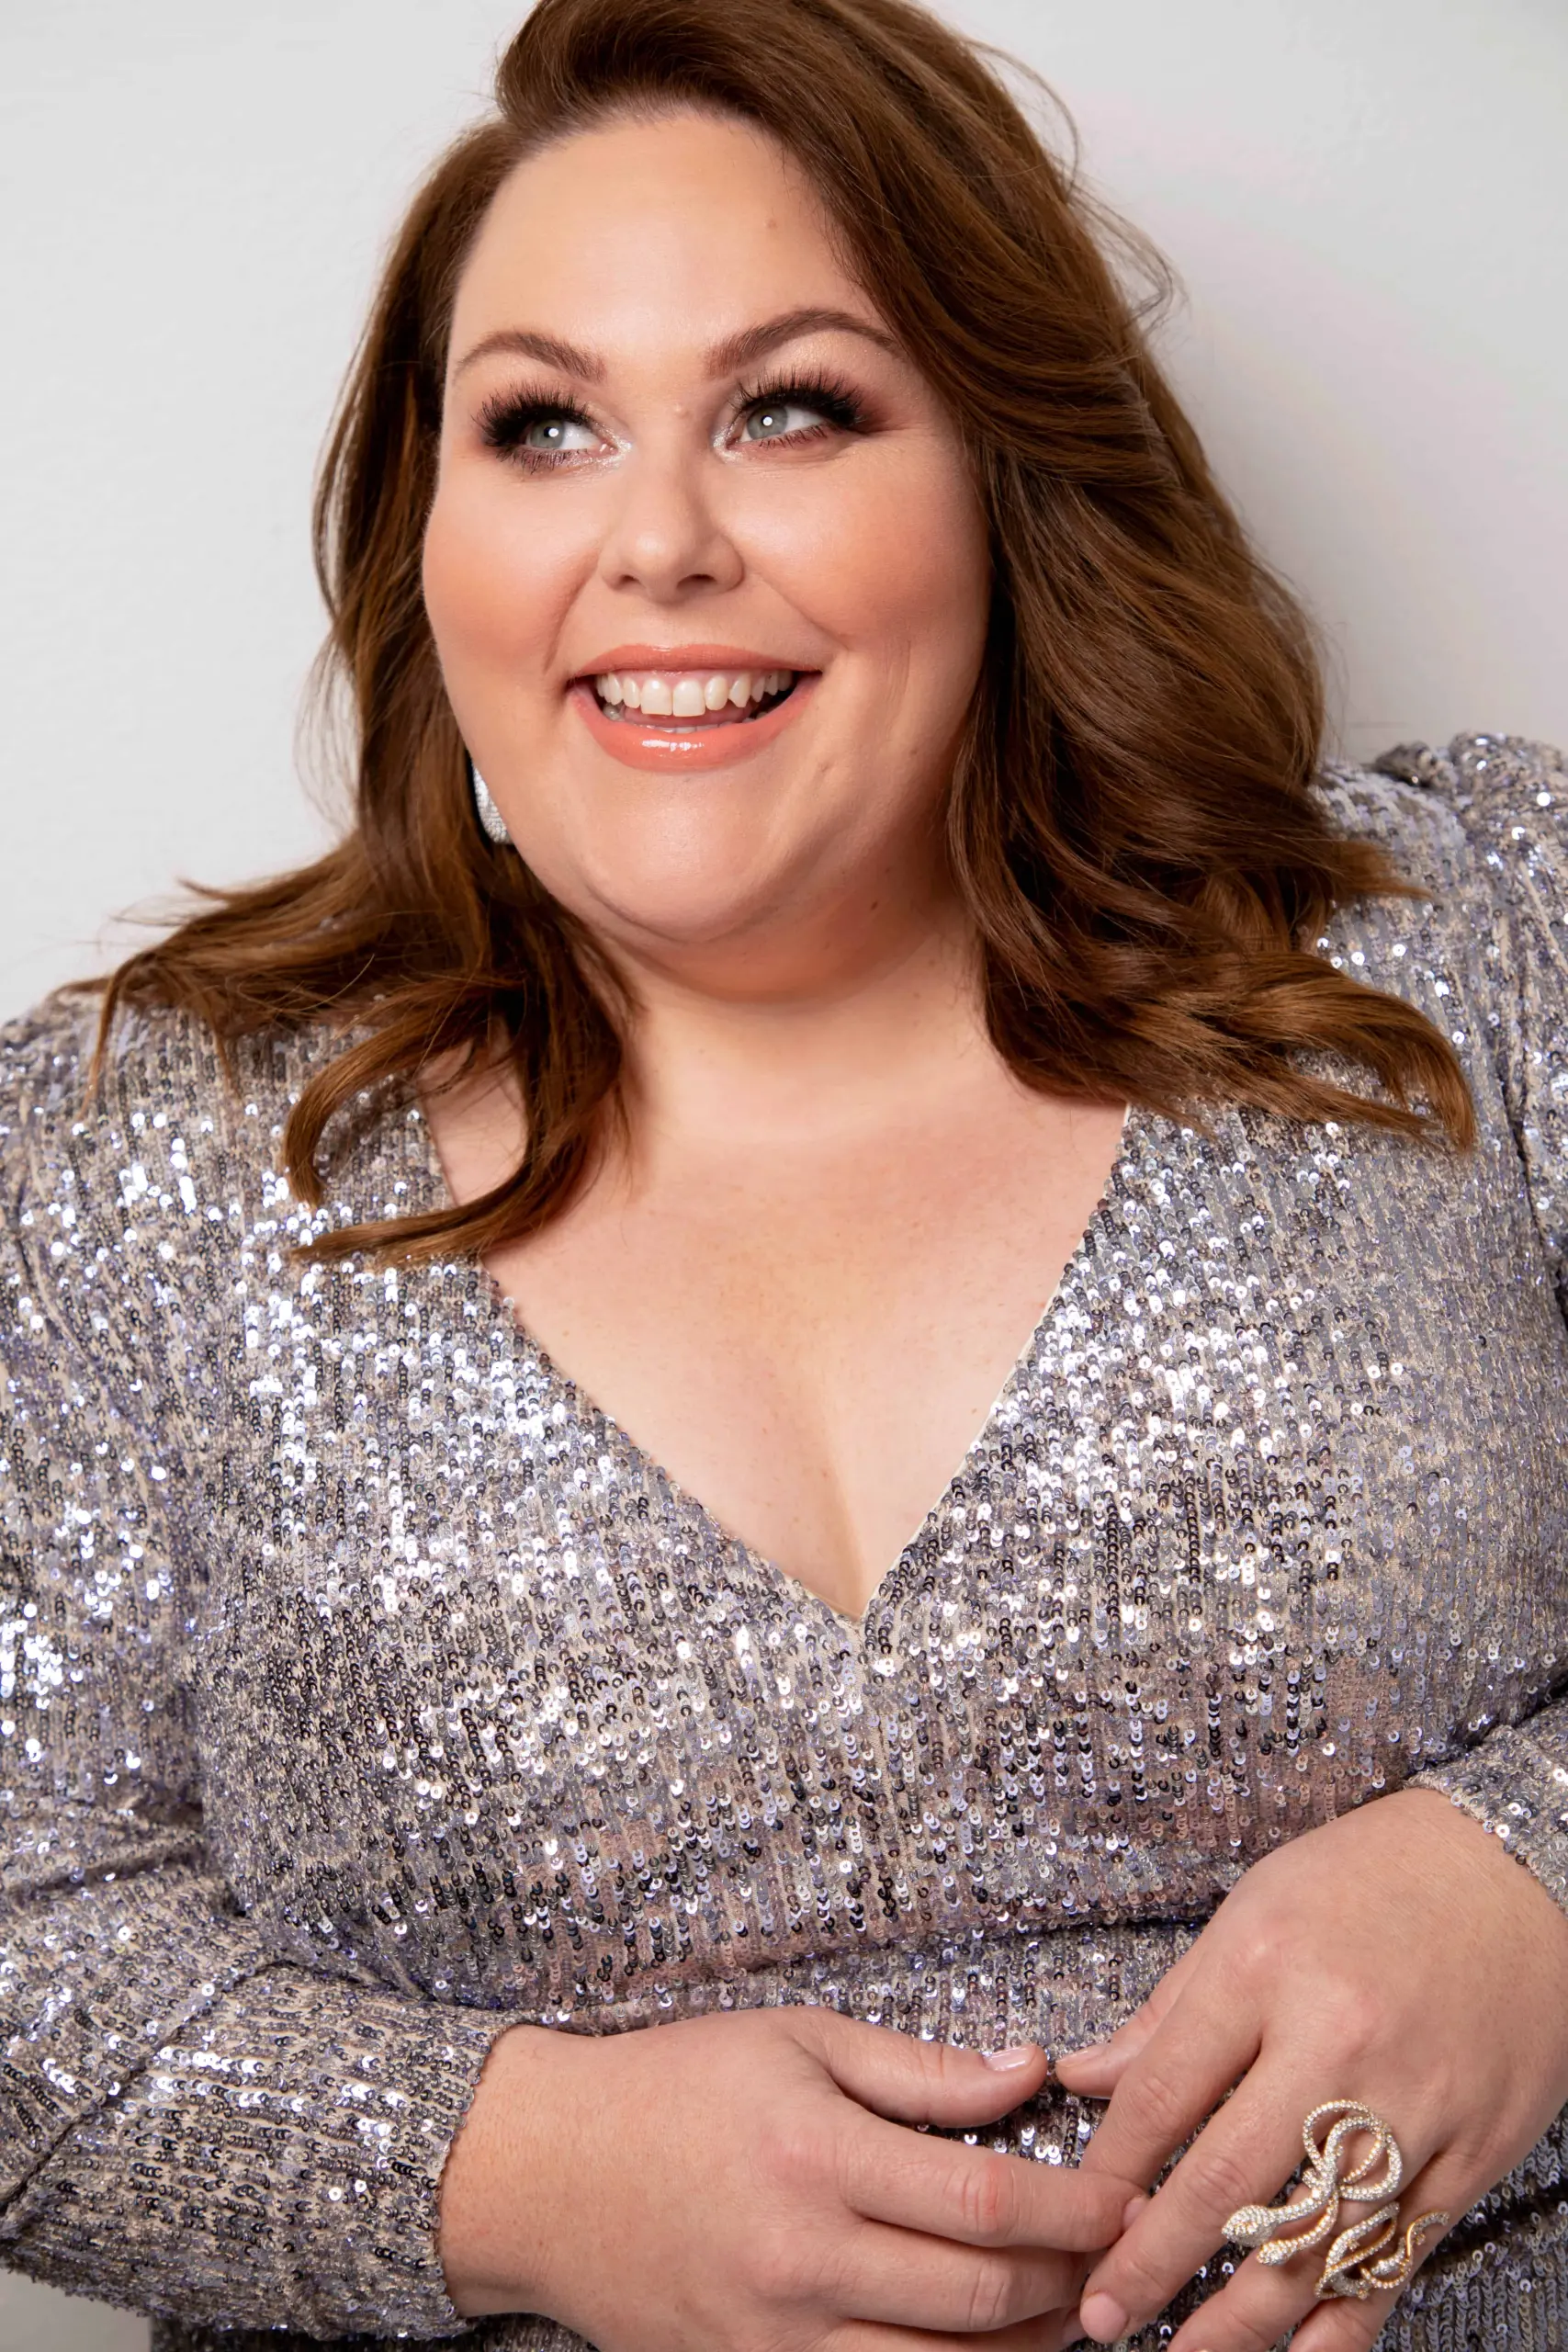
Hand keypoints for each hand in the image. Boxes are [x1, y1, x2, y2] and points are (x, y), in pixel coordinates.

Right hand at [439, 2008, 1146, 2349]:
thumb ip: (921, 2069)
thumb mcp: (797, 2041)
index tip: (1124, 2197)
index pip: (984, 2200)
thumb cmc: (676, 2086)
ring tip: (1066, 2308)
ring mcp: (776, 2340)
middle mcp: (801, 2260)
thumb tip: (1033, 2071)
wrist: (546, 2173)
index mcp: (816, 2155)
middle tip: (1113, 2251)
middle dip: (1067, 2280)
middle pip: (979, 2299)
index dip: (1073, 2207)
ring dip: (1026, 2350)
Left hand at [1054, 1787, 1567, 2350]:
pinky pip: (1397, 2256)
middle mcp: (1336, 2041)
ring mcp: (1412, 2106)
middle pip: (1226, 2180)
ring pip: (1313, 2240)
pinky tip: (1295, 2351)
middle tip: (1099, 2314)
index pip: (1163, 2094)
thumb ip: (1171, 2008)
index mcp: (1266, 1967)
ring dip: (1240, 2317)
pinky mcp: (1473, 2153)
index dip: (1108, 2171)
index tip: (1073, 2218)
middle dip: (1153, 2263)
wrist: (1515, 1873)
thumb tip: (1086, 2076)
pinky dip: (1343, 2318)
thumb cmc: (1372, 1878)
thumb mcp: (1254, 1909)